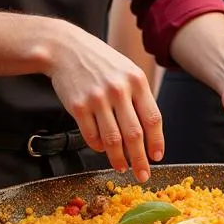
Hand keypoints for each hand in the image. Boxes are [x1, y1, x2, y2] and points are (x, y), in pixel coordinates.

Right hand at [45, 23, 162, 181]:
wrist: (66, 49)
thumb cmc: (100, 61)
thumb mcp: (126, 71)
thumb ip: (139, 97)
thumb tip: (149, 132)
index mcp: (136, 81)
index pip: (153, 119)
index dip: (156, 142)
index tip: (157, 157)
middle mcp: (118, 90)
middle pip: (134, 134)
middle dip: (140, 160)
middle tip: (143, 174)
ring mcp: (97, 98)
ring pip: (112, 140)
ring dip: (118, 159)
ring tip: (122, 167)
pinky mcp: (78, 106)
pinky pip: (91, 136)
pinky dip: (98, 147)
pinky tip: (101, 149)